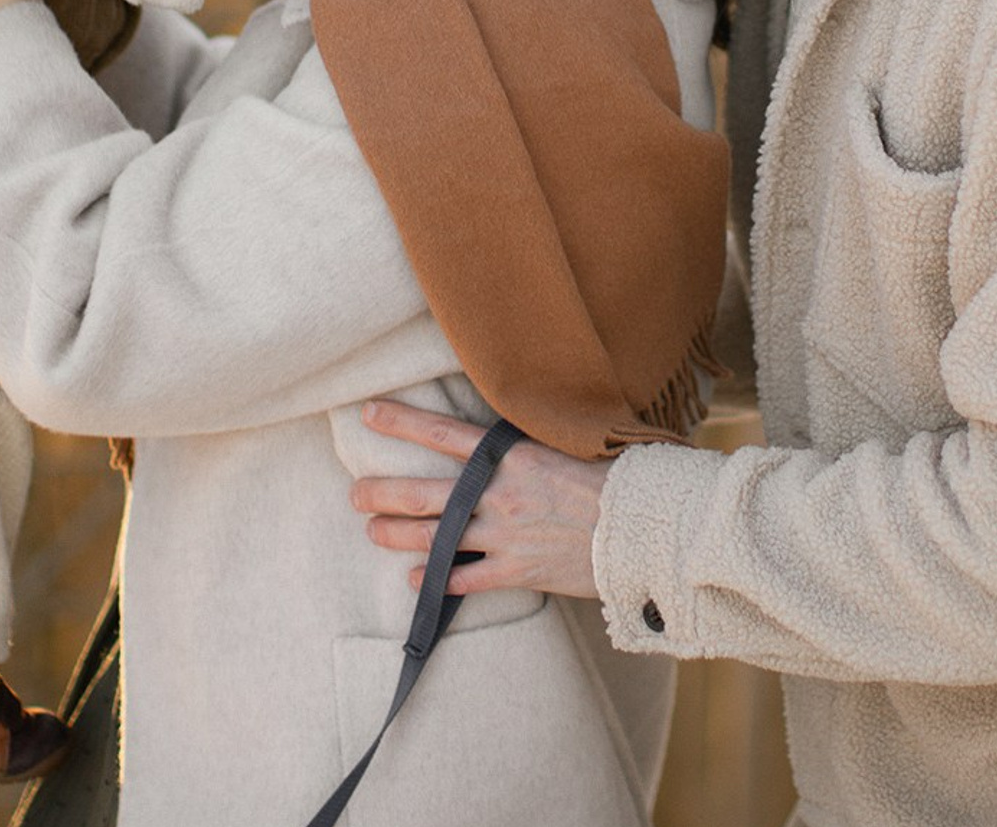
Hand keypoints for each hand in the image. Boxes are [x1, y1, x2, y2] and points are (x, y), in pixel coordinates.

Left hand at [350, 399, 607, 598]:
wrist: (640, 527)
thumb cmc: (611, 477)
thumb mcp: (567, 444)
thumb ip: (528, 441)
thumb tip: (506, 427)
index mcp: (510, 455)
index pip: (442, 432)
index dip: (401, 422)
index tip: (369, 413)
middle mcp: (498, 494)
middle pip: (423, 493)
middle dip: (382, 494)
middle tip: (356, 494)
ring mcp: (503, 535)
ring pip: (433, 539)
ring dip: (397, 535)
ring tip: (373, 531)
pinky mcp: (516, 571)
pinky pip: (464, 580)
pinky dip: (435, 581)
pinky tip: (417, 580)